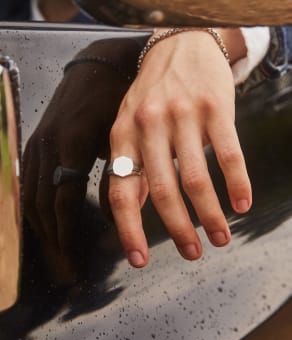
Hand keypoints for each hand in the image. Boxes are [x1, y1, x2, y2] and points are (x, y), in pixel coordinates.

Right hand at [23, 38, 140, 283]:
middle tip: (63, 266)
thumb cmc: (118, 99)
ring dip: (40, 227)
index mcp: (71, 145)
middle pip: (39, 204)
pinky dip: (35, 207)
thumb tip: (121, 216)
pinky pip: (28, 182)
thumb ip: (122, 176)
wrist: (100, 66)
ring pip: (29, 195)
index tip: (73, 259)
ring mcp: (37, 142)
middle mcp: (47, 145)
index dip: (67, 234)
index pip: (62, 202)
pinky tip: (44, 221)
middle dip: (51, 239)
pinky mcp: (36, 141)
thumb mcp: (124, 136)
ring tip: (54, 251)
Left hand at [108, 28, 251, 267]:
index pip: (120, 191)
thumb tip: (135, 209)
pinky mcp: (215, 108)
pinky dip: (238, 184)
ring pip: (197, 179)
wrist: (180, 46)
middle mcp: (150, 126)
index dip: (128, 230)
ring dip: (210, 215)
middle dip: (178, 229)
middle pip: (163, 191)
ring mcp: (183, 116)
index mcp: (123, 135)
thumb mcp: (130, 126)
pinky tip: (242, 204)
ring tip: (220, 238)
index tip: (139, 260)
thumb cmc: (153, 94)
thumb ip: (132, 165)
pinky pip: (229, 154)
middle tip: (192, 253)